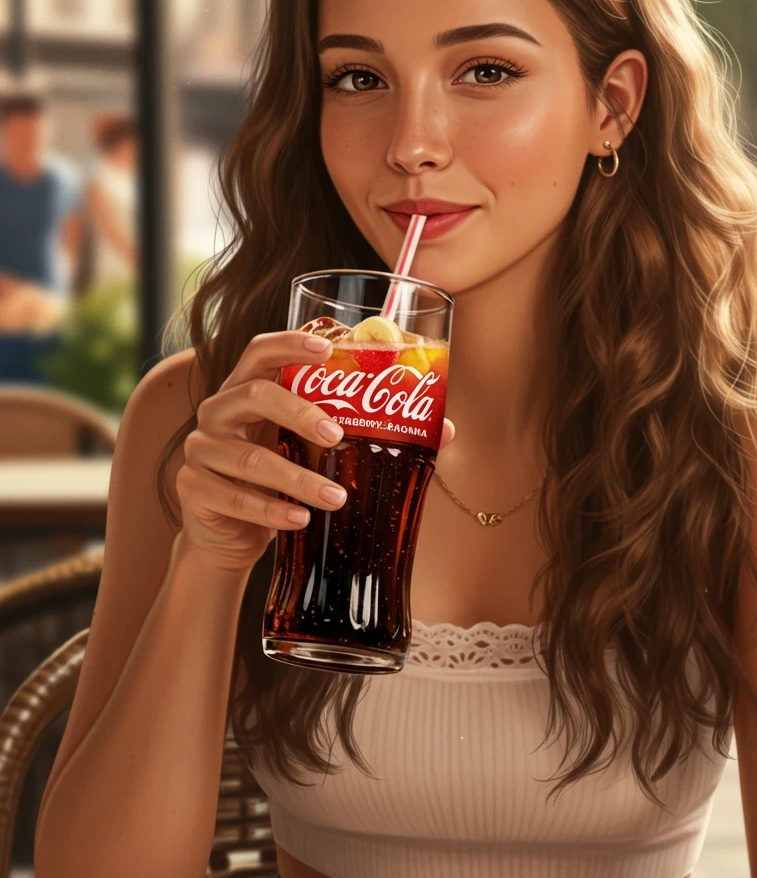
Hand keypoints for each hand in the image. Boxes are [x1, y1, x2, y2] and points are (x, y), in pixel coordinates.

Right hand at [175, 330, 454, 572]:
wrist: (229, 534)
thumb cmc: (281, 477)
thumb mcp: (313, 450)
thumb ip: (364, 432)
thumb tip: (443, 430)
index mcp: (247, 388)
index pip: (260, 350)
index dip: (291, 344)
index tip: (327, 348)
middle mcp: (219, 411)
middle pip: (253, 394)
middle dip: (299, 412)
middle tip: (338, 435)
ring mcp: (200, 450)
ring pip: (248, 458)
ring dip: (297, 478)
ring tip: (337, 496)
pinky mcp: (192, 489)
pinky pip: (233, 497)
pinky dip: (271, 511)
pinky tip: (301, 520)